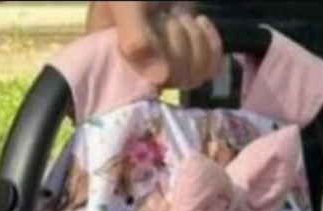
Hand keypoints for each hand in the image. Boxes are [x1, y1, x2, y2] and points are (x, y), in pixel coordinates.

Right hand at [87, 2, 222, 88]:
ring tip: (180, 16)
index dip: (152, 70)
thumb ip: (134, 37)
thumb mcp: (126, 2)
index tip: (155, 38)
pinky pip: (209, 69)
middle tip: (167, 18)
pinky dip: (211, 45)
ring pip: (193, 76)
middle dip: (177, 44)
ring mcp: (165, 64)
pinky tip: (201, 23)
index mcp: (110, 58)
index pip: (134, 90)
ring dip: (194, 41)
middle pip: (171, 81)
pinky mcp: (190, 57)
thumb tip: (160, 78)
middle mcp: (137, 68)